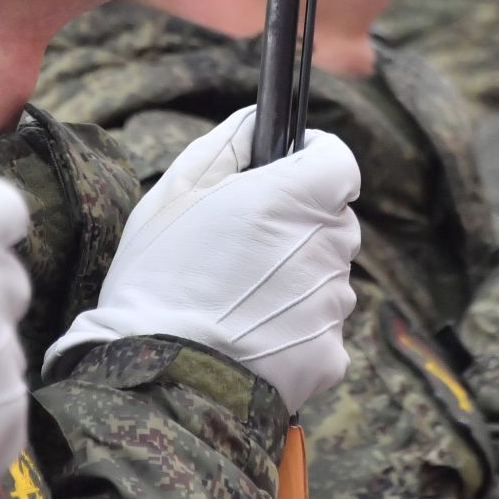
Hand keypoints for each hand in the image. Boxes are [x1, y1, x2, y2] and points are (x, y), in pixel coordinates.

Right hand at [46, 107, 360, 412]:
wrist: (161, 380)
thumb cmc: (160, 277)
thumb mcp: (176, 192)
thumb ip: (229, 144)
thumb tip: (260, 119)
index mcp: (295, 198)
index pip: (339, 161)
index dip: (313, 161)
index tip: (284, 172)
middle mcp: (327, 247)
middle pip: (332, 221)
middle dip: (298, 224)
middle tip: (241, 247)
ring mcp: (332, 304)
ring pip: (327, 275)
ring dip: (296, 277)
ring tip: (237, 300)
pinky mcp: (330, 354)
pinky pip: (320, 327)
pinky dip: (293, 329)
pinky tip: (249, 337)